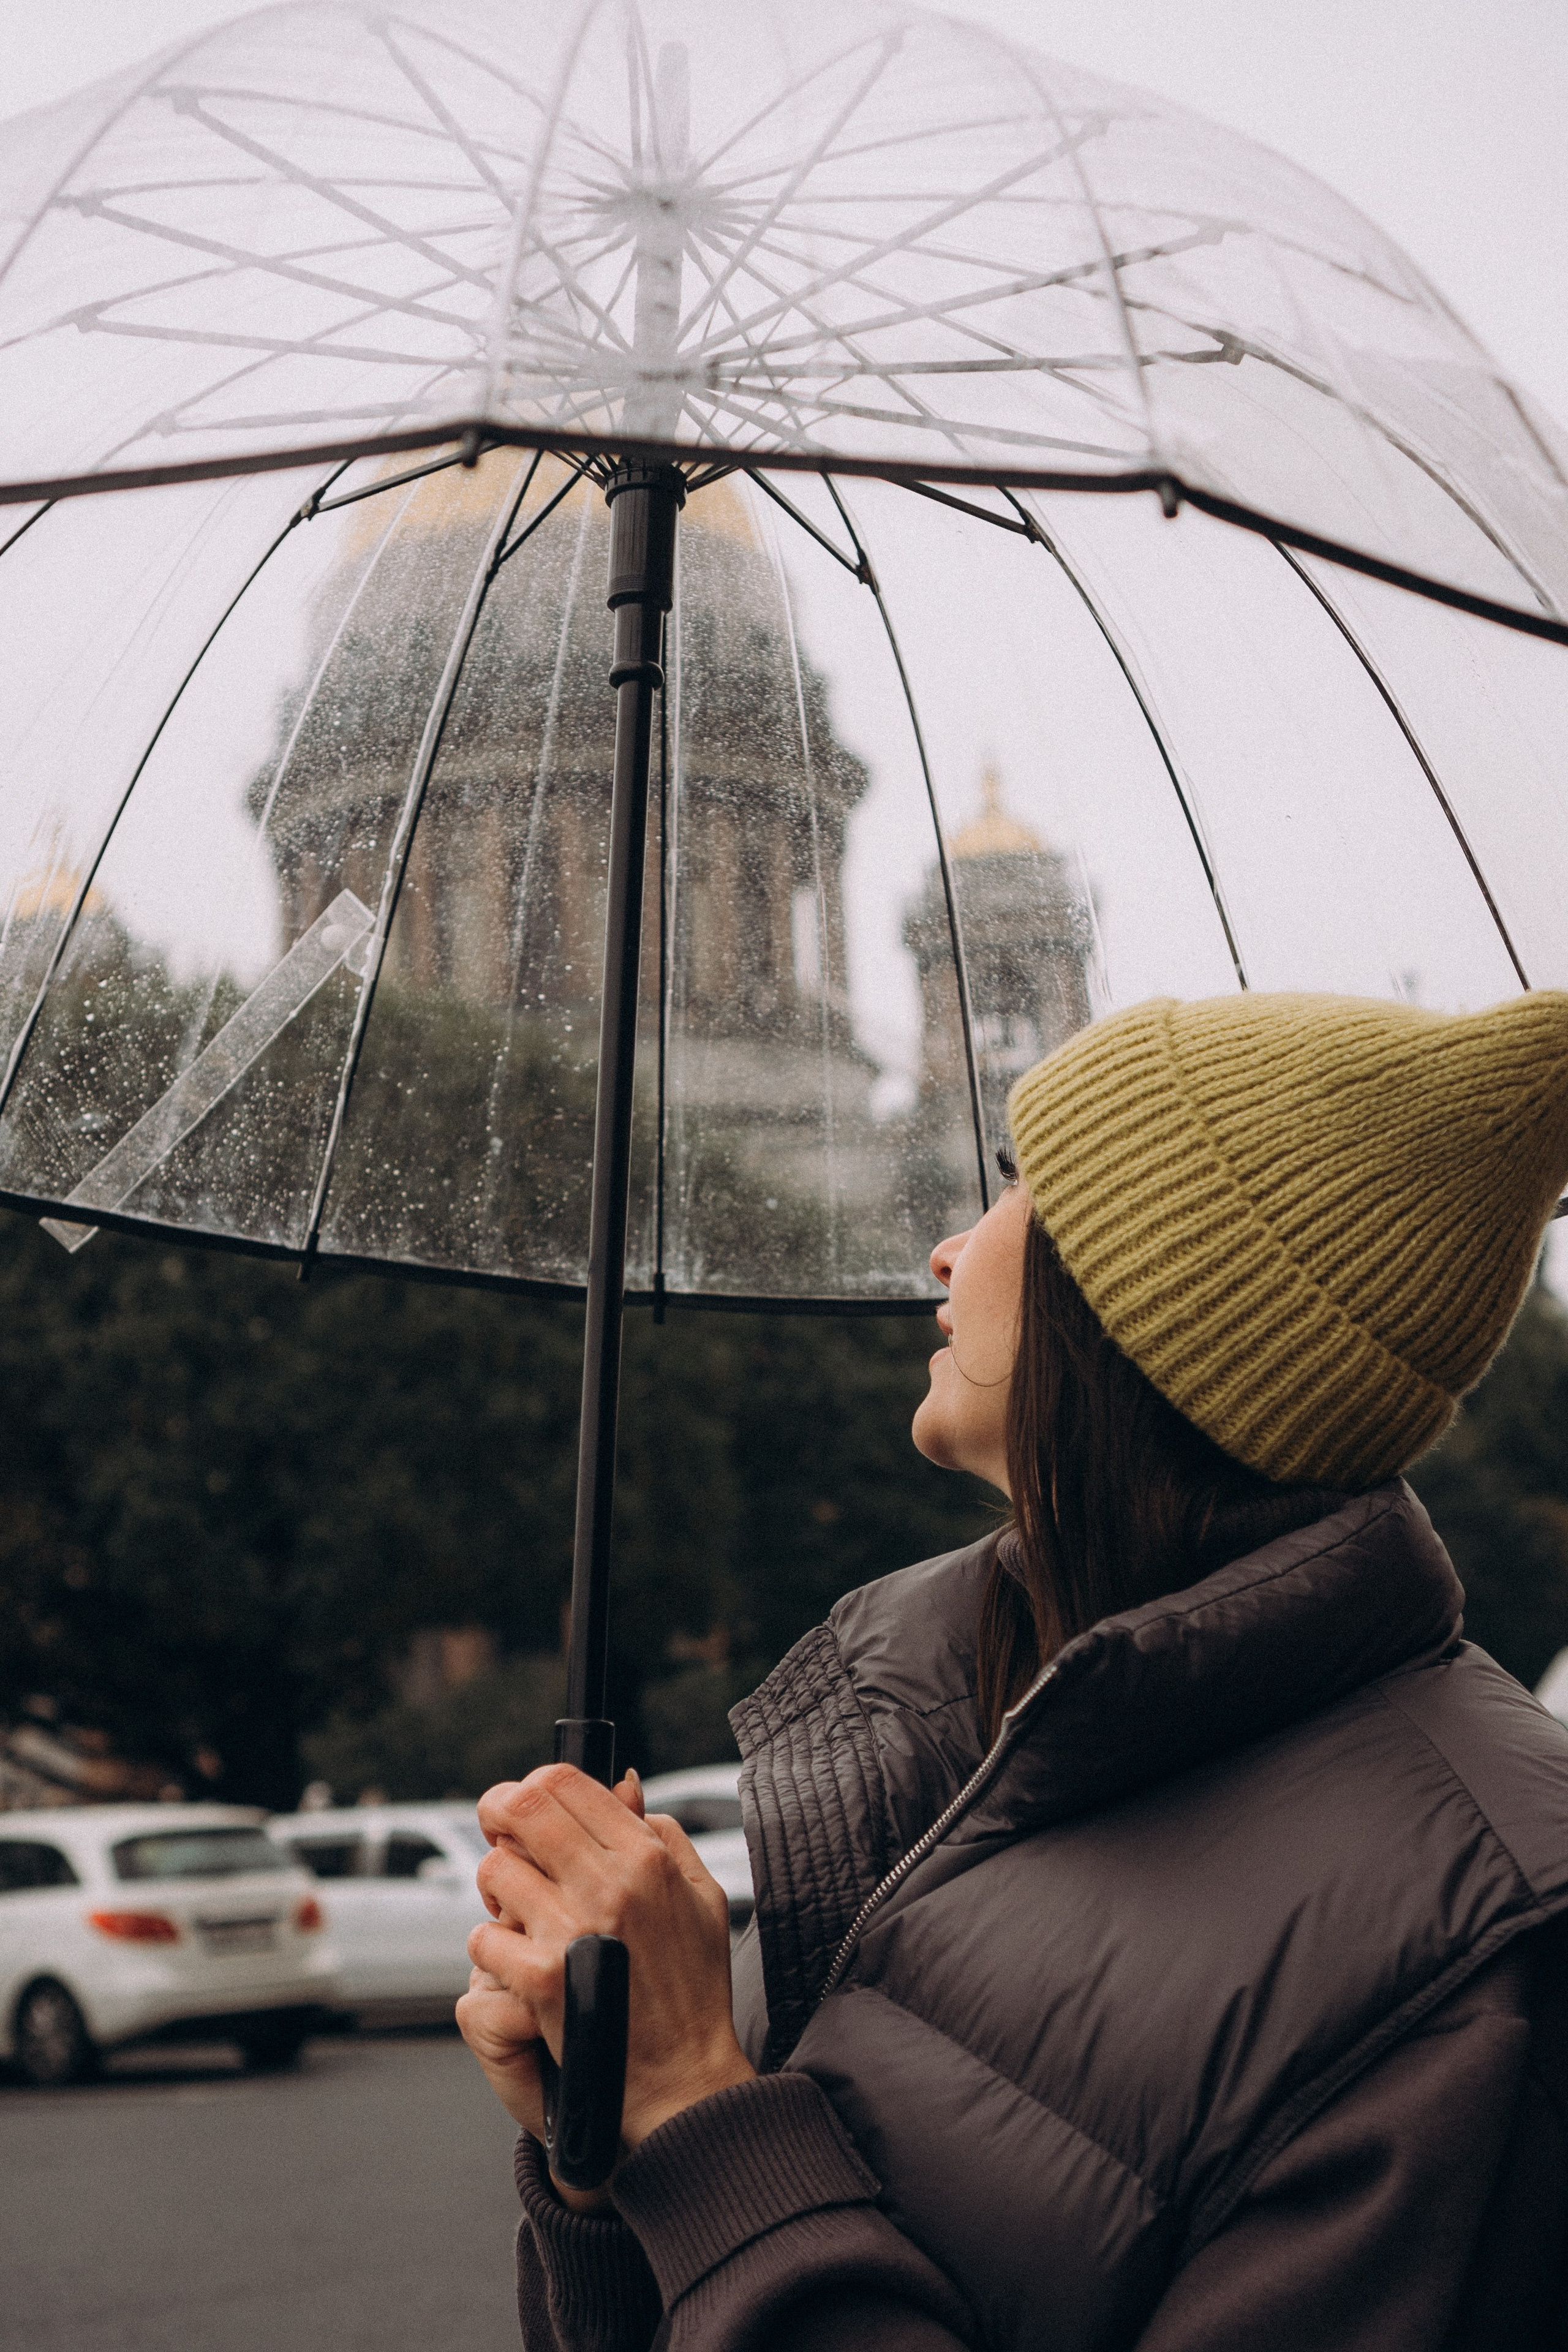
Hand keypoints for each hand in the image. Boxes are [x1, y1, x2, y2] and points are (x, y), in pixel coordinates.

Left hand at [456, 1762, 754, 2203]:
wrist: (685, 2081)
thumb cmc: (693, 1990)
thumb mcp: (701, 1897)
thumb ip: (663, 1834)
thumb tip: (622, 1788)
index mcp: (647, 1856)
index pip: (565, 1782)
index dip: (530, 1785)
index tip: (522, 1808)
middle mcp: (611, 1883)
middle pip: (522, 1807)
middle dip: (496, 1815)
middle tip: (499, 1836)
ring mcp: (575, 1931)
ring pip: (495, 1870)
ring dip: (494, 1888)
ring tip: (510, 1909)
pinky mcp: (544, 1982)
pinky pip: (483, 1940)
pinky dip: (489, 1950)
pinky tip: (513, 1963)